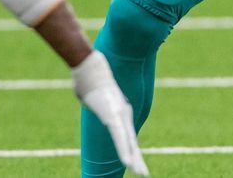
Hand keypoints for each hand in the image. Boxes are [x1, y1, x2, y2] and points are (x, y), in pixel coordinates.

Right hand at [72, 51, 148, 175]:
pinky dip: (124, 150)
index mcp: (120, 111)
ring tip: (139, 172)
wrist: (89, 65)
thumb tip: (88, 96)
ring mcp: (119, 115)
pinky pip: (119, 137)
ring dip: (133, 158)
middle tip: (144, 175)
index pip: (128, 135)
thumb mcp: (96, 94)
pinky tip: (128, 162)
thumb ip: (96, 99)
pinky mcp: (112, 115)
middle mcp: (123, 114)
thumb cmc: (89, 78)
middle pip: (131, 141)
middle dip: (137, 159)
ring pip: (128, 142)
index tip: (137, 163)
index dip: (132, 150)